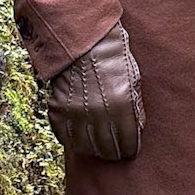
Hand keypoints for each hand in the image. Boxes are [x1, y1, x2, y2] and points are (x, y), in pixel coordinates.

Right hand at [46, 20, 143, 160]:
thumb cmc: (114, 58)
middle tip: (115, 153)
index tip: (130, 152)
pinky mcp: (58, 109)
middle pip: (105, 149)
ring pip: (84, 147)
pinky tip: (79, 138)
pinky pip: (64, 136)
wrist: (84, 40)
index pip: (127, 143)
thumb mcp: (134, 81)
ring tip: (97, 147)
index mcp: (121, 106)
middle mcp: (97, 114)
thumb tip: (136, 131)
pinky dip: (71, 140)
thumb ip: (135, 109)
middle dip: (112, 153)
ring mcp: (75, 113)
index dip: (129, 150)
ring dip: (92, 149)